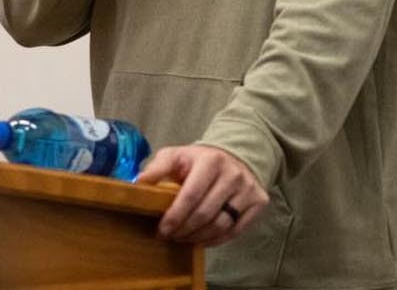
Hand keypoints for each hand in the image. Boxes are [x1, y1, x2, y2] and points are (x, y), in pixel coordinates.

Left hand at [136, 145, 268, 245]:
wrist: (236, 156)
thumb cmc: (199, 161)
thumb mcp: (176, 156)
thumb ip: (157, 168)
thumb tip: (138, 184)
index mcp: (211, 161)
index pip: (191, 195)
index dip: (174, 216)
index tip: (161, 230)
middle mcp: (233, 174)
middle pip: (205, 214)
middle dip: (183, 230)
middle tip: (169, 236)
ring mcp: (248, 189)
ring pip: (221, 225)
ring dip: (197, 237)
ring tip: (183, 238)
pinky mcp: (259, 202)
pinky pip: (235, 231)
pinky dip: (215, 240)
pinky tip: (201, 238)